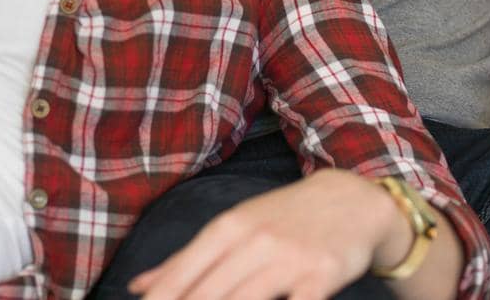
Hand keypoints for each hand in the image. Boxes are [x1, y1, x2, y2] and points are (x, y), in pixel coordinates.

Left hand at [128, 169, 400, 299]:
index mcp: (227, 229)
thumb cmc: (284, 217)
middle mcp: (253, 241)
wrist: (352, 199)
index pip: (180, 276)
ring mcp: (288, 259)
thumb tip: (138, 287)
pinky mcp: (321, 276)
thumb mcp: (234, 227)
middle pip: (206, 294)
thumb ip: (186, 260)